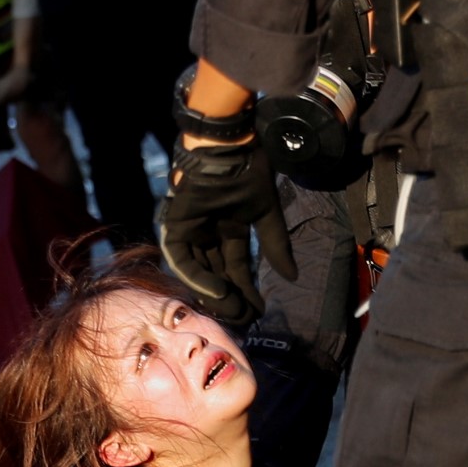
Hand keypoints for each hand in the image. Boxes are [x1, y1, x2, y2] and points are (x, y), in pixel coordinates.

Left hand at [159, 135, 295, 326]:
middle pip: (217, 275)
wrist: (229, 149)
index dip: (248, 290)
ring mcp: (191, 231)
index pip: (237, 268)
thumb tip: (292, 276)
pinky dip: (197, 277)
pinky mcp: (175, 226)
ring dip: (214, 293)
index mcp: (229, 230)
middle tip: (245, 317)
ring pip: (198, 272)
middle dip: (231, 298)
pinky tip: (217, 291)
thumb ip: (276, 246)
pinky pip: (181, 259)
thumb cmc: (249, 174)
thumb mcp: (268, 216)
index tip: (259, 309)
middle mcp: (208, 235)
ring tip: (233, 310)